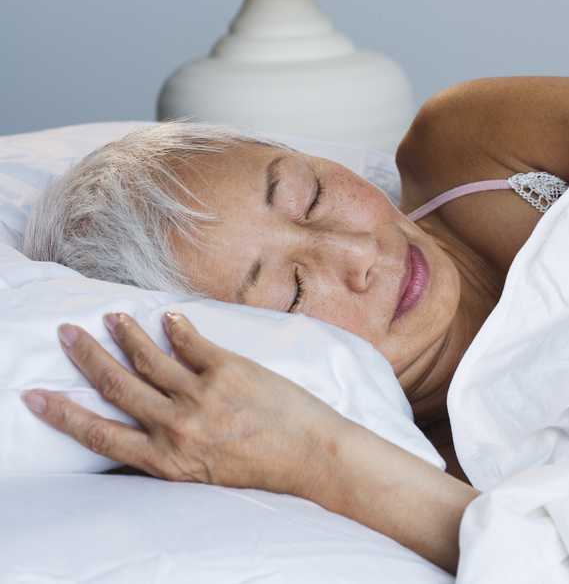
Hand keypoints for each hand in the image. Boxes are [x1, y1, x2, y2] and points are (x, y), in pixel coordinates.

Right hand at [21, 312, 345, 497]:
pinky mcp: (229, 369)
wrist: (311, 454)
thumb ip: (171, 448)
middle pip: (117, 385)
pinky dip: (176, 328)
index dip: (64, 413)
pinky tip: (167, 317)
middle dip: (88, 356)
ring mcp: (201, 394)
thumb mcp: (202, 472)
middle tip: (69, 333)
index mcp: (166, 459)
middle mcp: (176, 426)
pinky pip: (191, 342)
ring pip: (149, 357)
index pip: (99, 435)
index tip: (36, 395)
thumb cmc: (260, 467)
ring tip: (112, 318)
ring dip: (127, 334)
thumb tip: (147, 422)